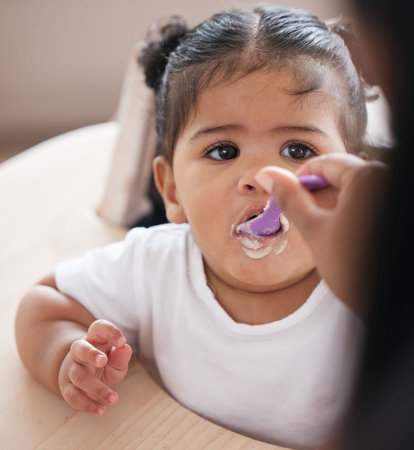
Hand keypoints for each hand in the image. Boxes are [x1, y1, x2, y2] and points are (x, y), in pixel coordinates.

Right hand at [58, 319, 131, 414]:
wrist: (83, 376)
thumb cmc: (105, 365)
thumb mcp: (116, 360)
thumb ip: (121, 356)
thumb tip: (125, 348)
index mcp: (95, 339)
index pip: (99, 328)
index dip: (110, 332)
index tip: (122, 342)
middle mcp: (80, 351)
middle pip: (80, 348)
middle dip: (90, 354)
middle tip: (103, 360)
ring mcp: (71, 369)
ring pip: (78, 376)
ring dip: (96, 388)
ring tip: (114, 398)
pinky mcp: (67, 387)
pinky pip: (72, 396)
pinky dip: (87, 404)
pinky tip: (101, 410)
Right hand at [255, 153, 389, 313]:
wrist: (386, 304)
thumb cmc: (355, 271)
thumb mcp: (314, 230)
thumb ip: (290, 198)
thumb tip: (266, 174)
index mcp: (368, 177)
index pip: (325, 164)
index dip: (300, 179)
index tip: (288, 195)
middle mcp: (387, 180)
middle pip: (341, 175)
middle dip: (318, 194)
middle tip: (303, 216)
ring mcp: (391, 196)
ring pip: (354, 189)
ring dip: (333, 203)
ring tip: (324, 230)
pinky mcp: (391, 211)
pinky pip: (368, 200)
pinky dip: (350, 211)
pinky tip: (342, 233)